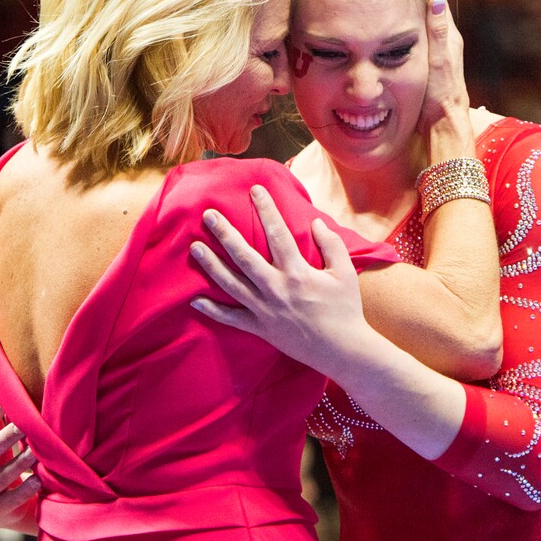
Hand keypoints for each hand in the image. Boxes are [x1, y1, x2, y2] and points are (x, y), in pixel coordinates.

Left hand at [189, 185, 368, 374]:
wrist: (343, 351)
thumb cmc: (345, 310)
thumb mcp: (344, 273)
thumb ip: (331, 245)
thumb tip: (316, 222)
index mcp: (298, 272)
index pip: (277, 233)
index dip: (265, 209)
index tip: (255, 190)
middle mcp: (276, 288)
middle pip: (244, 256)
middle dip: (224, 233)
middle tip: (208, 215)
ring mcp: (265, 310)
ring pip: (231, 284)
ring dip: (211, 265)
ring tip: (194, 248)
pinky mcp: (261, 329)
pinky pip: (232, 319)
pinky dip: (213, 311)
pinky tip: (194, 300)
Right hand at [417, 0, 468, 134]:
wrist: (443, 122)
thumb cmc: (440, 94)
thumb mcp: (438, 62)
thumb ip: (438, 32)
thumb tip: (436, 0)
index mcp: (449, 35)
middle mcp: (445, 39)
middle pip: (427, 8)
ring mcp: (437, 50)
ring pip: (420, 23)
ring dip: (406, 11)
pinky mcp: (428, 61)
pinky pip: (415, 37)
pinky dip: (404, 28)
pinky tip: (390, 27)